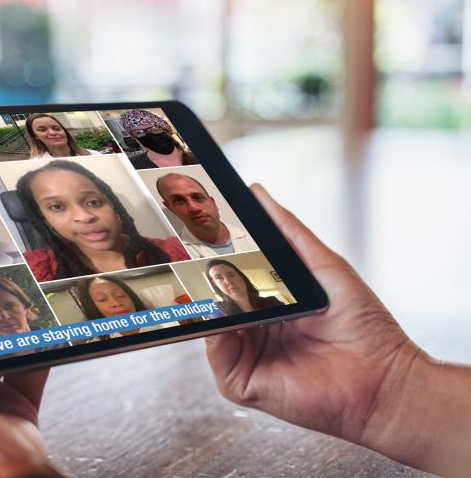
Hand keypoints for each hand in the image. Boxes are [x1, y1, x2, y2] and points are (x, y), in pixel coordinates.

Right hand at [206, 184, 424, 459]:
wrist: (385, 379)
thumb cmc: (364, 326)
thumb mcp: (324, 266)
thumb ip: (290, 231)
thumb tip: (258, 193)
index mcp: (269, 304)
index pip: (232, 277)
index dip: (216, 257)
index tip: (203, 232)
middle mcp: (254, 329)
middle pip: (216, 299)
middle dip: (203, 278)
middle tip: (191, 253)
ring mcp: (247, 355)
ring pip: (211, 325)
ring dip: (207, 303)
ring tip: (209, 280)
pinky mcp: (244, 381)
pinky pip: (218, 354)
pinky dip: (216, 336)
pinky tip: (224, 318)